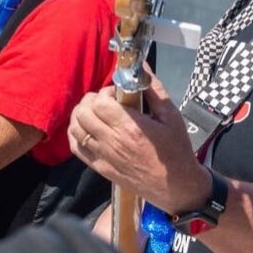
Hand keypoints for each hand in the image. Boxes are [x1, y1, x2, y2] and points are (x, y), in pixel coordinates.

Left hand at [68, 79, 211, 213]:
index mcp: (130, 128)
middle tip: (106, 102)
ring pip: (76, 128)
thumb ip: (154, 89)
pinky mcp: (100, 168)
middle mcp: (112, 142)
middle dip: (92, 101)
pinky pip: (76, 147)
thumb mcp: (172, 116)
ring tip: (96, 113)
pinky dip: (76, 133)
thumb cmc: (176, 150)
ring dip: (82, 115)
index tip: (117, 94)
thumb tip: (141, 66)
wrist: (176, 186)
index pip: (100, 102)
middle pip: (83, 113)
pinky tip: (87, 128)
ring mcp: (103, 156)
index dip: (105, 93)